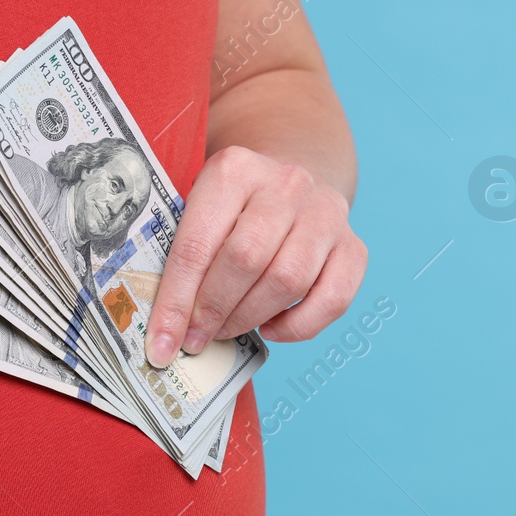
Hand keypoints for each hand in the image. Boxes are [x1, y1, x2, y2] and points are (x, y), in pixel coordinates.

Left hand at [144, 145, 366, 366]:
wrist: (292, 178)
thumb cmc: (232, 207)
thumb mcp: (200, 208)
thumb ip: (182, 255)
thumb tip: (164, 329)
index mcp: (234, 170)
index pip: (197, 245)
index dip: (177, 302)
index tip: (162, 345)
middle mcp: (286, 185)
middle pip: (246, 260)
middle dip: (214, 311)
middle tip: (195, 337)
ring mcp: (325, 214)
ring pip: (288, 281)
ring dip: (249, 318)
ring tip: (225, 330)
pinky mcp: (353, 245)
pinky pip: (333, 299)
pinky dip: (298, 326)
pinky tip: (270, 327)